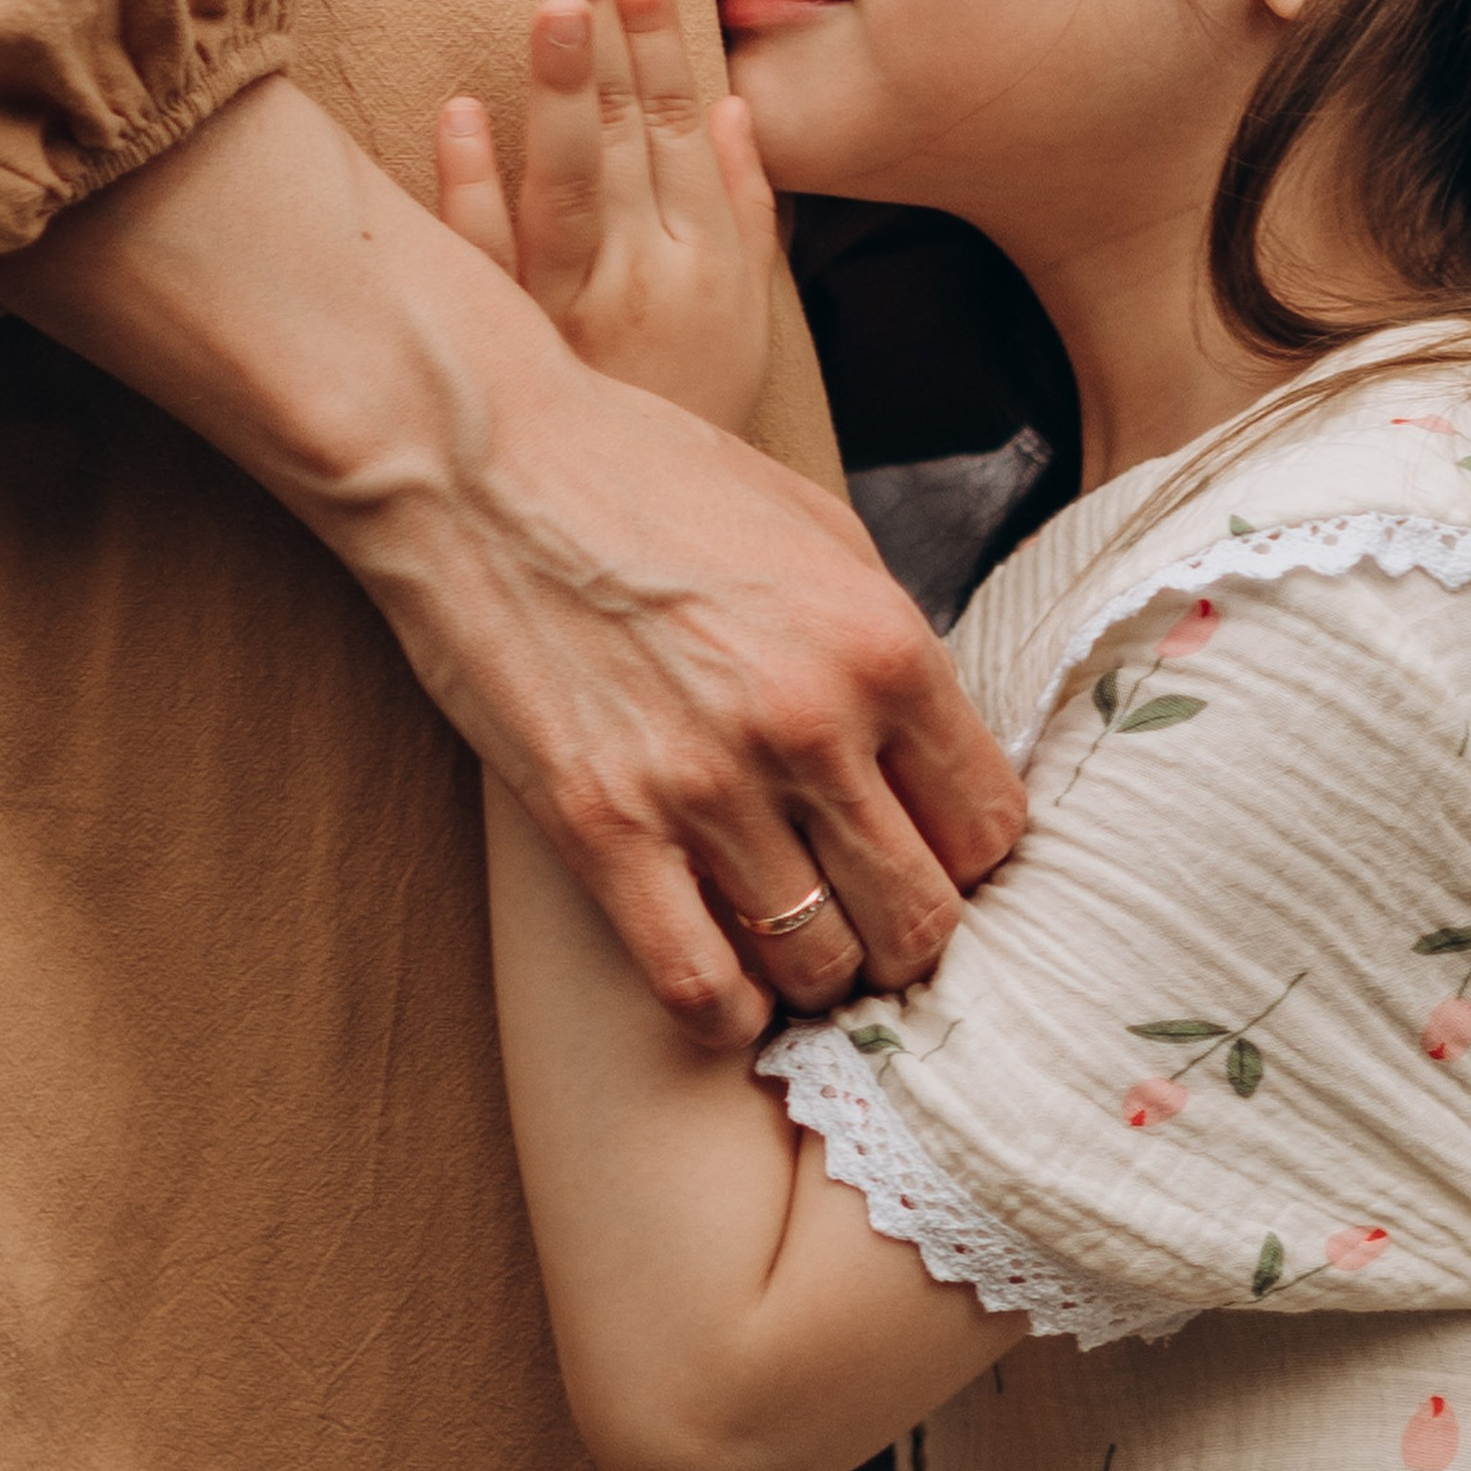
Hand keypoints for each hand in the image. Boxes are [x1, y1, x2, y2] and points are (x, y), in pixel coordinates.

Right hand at [0, 72, 1023, 1044]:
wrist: (479, 462)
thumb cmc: (646, 478)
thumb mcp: (815, 528)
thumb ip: (886, 644)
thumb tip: (936, 750)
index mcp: (881, 641)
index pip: (991, 825)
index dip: (969, 857)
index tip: (932, 854)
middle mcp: (810, 724)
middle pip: (922, 916)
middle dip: (908, 932)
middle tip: (869, 915)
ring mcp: (704, 785)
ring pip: (822, 966)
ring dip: (820, 973)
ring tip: (797, 943)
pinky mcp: (602, 830)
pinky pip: (699, 986)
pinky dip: (728, 1009)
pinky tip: (728, 985)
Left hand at [435, 0, 776, 434]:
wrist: (650, 545)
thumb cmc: (692, 414)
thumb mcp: (745, 316)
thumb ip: (746, 210)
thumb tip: (736, 109)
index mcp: (709, 262)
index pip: (685, 127)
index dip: (663, 38)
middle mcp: (647, 279)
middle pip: (628, 133)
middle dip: (605, 26)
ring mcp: (575, 314)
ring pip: (570, 185)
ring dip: (561, 90)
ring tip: (551, 1)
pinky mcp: (512, 348)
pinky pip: (491, 261)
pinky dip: (473, 187)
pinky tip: (460, 114)